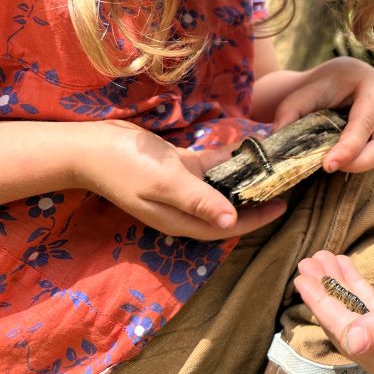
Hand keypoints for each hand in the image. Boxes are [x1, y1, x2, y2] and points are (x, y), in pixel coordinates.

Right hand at [74, 120, 285, 238]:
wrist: (89, 146)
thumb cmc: (126, 167)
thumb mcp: (167, 184)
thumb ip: (201, 201)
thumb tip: (232, 222)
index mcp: (181, 219)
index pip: (227, 227)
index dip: (255, 220)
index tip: (283, 207)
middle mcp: (184, 207)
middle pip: (227, 209)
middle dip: (254, 202)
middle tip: (283, 186)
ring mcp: (180, 187)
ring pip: (220, 187)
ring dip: (243, 179)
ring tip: (272, 167)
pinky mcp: (175, 168)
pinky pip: (208, 167)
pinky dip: (225, 160)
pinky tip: (246, 148)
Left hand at [271, 57, 373, 172]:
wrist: (339, 78)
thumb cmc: (321, 85)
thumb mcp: (301, 94)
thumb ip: (289, 114)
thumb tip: (276, 142)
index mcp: (373, 87)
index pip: (364, 124)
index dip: (348, 149)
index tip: (327, 166)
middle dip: (360, 162)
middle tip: (330, 168)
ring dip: (361, 163)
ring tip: (333, 161)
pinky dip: (363, 159)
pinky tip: (343, 158)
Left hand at [295, 251, 373, 373]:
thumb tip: (350, 339)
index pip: (343, 330)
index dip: (320, 302)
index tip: (302, 278)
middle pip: (343, 321)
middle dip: (323, 290)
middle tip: (306, 263)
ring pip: (353, 311)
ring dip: (337, 284)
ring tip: (320, 259)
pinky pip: (369, 307)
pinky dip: (355, 287)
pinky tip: (344, 267)